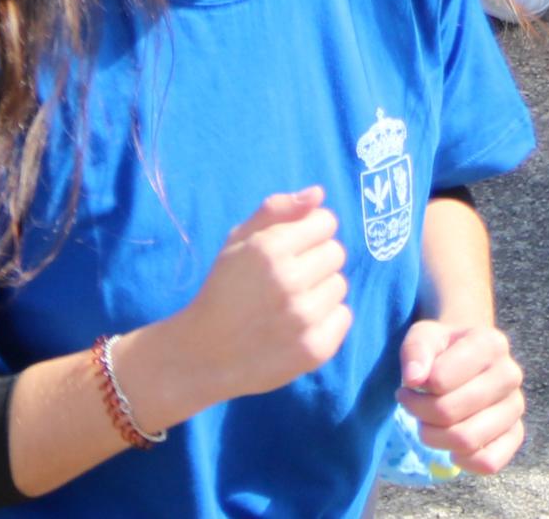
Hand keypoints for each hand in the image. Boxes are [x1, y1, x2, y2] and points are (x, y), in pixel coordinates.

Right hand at [124, 190, 349, 422]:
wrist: (205, 354)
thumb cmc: (223, 290)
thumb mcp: (237, 241)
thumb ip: (276, 210)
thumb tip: (319, 194)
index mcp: (270, 248)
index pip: (326, 222)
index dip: (310, 232)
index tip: (293, 247)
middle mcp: (290, 281)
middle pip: (336, 252)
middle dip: (316, 260)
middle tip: (290, 277)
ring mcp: (304, 318)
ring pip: (340, 285)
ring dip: (321, 290)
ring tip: (292, 302)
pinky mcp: (315, 349)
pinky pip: (343, 317)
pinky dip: (327, 319)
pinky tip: (300, 325)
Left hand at [398, 319, 526, 476]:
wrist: (465, 358)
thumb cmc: (442, 350)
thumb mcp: (424, 336)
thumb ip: (416, 350)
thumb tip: (413, 379)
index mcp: (490, 344)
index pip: (441, 379)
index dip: (415, 388)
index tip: (409, 385)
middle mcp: (510, 374)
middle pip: (450, 413)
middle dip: (421, 414)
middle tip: (411, 406)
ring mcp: (515, 406)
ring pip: (468, 440)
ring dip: (435, 438)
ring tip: (427, 425)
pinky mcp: (515, 433)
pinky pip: (490, 462)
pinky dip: (464, 462)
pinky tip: (452, 448)